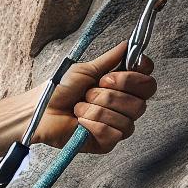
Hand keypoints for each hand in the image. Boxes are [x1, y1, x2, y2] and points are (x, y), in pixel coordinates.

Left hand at [32, 44, 156, 152]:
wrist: (40, 111)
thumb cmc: (60, 90)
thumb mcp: (85, 70)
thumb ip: (110, 59)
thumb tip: (128, 44)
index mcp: (122, 88)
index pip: (148, 83)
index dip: (135, 78)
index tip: (111, 76)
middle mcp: (124, 107)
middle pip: (140, 102)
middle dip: (109, 95)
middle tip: (88, 92)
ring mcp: (117, 126)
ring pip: (126, 119)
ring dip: (96, 109)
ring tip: (79, 108)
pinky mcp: (107, 143)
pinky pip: (113, 133)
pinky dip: (93, 124)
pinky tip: (80, 122)